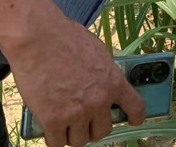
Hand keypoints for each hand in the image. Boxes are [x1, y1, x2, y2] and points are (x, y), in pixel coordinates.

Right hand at [3, 3, 144, 146]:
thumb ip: (104, 73)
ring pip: (80, 140)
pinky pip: (57, 142)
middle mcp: (98, 101)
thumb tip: (104, 83)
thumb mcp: (98, 53)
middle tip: (85, 120)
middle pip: (102, 131)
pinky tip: (51, 129)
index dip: (136, 117)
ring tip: (66, 124)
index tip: (133, 121)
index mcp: (113, 82)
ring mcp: (76, 113)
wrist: (38, 38)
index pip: (135, 108)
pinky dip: (55, 138)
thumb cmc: (66, 38)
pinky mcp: (52, 120)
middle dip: (94, 127)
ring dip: (74, 134)